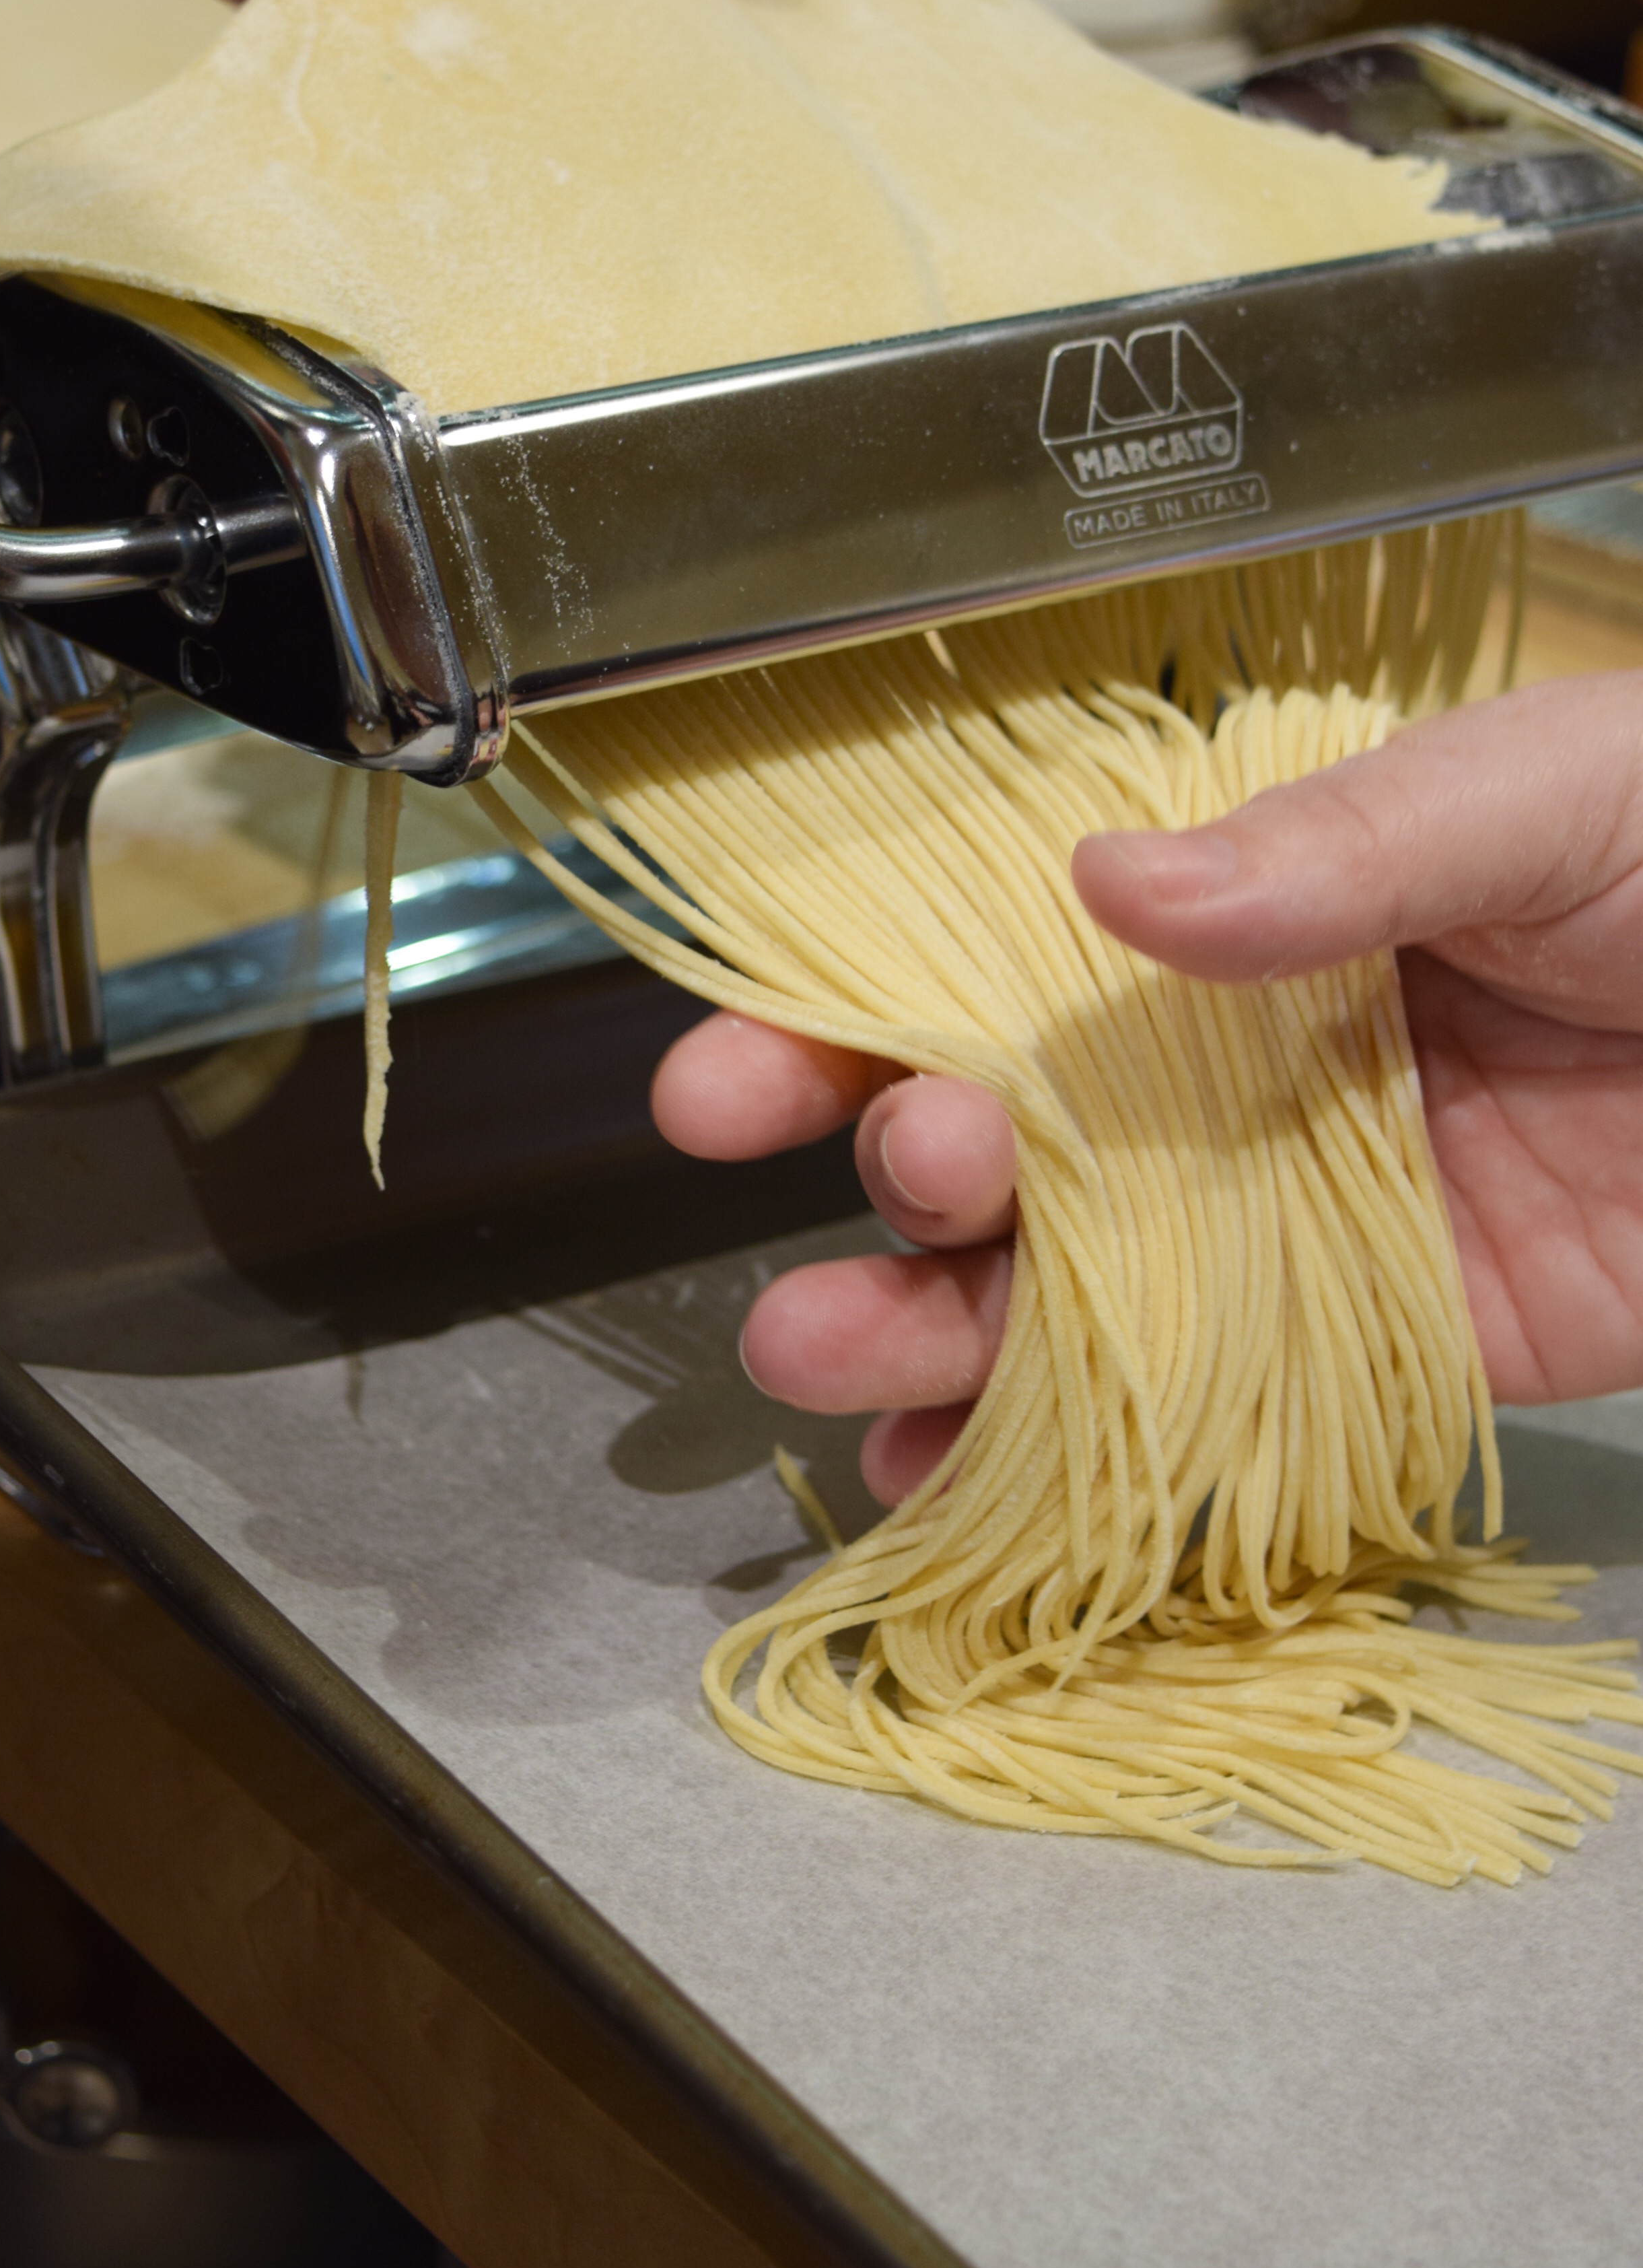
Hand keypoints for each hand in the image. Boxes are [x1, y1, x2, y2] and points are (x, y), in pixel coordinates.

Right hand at [653, 673, 1642, 1503]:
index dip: (849, 1018)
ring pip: (1076, 1289)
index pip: (1001, 962)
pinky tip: (955, 1478)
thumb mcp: (1541, 789)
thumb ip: (1331, 846)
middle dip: (891, 1175)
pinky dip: (1077, 1458)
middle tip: (876, 1193)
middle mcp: (1245, 1069)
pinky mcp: (1401, 1349)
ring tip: (827, 1356)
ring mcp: (1308, 1220)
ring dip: (932, 1330)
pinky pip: (1211, 1413)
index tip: (726, 1073)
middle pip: (1011, 1139)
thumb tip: (1104, 874)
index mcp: (1253, 911)